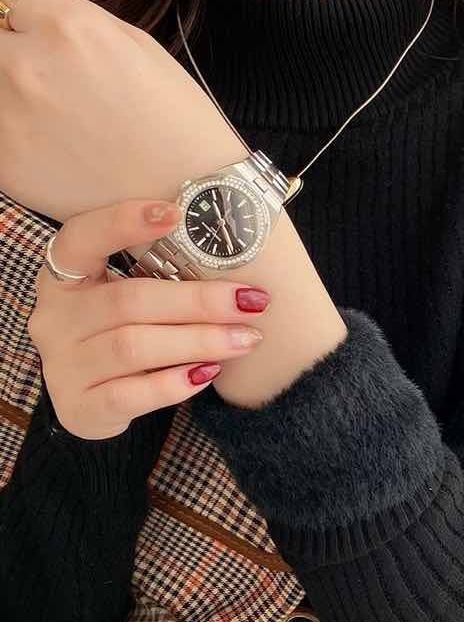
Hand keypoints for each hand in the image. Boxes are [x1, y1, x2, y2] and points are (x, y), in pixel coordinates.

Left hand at [0, 0, 243, 220]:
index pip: (12, 2)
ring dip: (11, 97)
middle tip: (51, 88)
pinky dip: (14, 137)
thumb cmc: (176, 123)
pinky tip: (54, 151)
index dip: (32, 26)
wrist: (189, 196)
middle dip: (14, 57)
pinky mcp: (4, 163)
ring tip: (56, 123)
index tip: (48, 48)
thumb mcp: (138, 45)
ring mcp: (9, 116)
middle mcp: (29, 66)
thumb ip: (75, 21)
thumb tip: (31, 14)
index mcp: (68, 27)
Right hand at [28, 198, 270, 439]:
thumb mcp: (130, 300)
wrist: (96, 403)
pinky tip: (208, 373)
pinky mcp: (79, 408)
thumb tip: (235, 270)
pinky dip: (173, 383)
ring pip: (132, 346)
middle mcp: (54, 319)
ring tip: (245, 339)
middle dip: (197, 300)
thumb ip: (160, 279)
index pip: (81, 238)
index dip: (122, 223)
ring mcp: (62, 366)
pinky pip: (130, 395)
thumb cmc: (125, 335)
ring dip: (198, 341)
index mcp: (63, 278)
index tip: (176, 213)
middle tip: (250, 301)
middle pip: (128, 300)